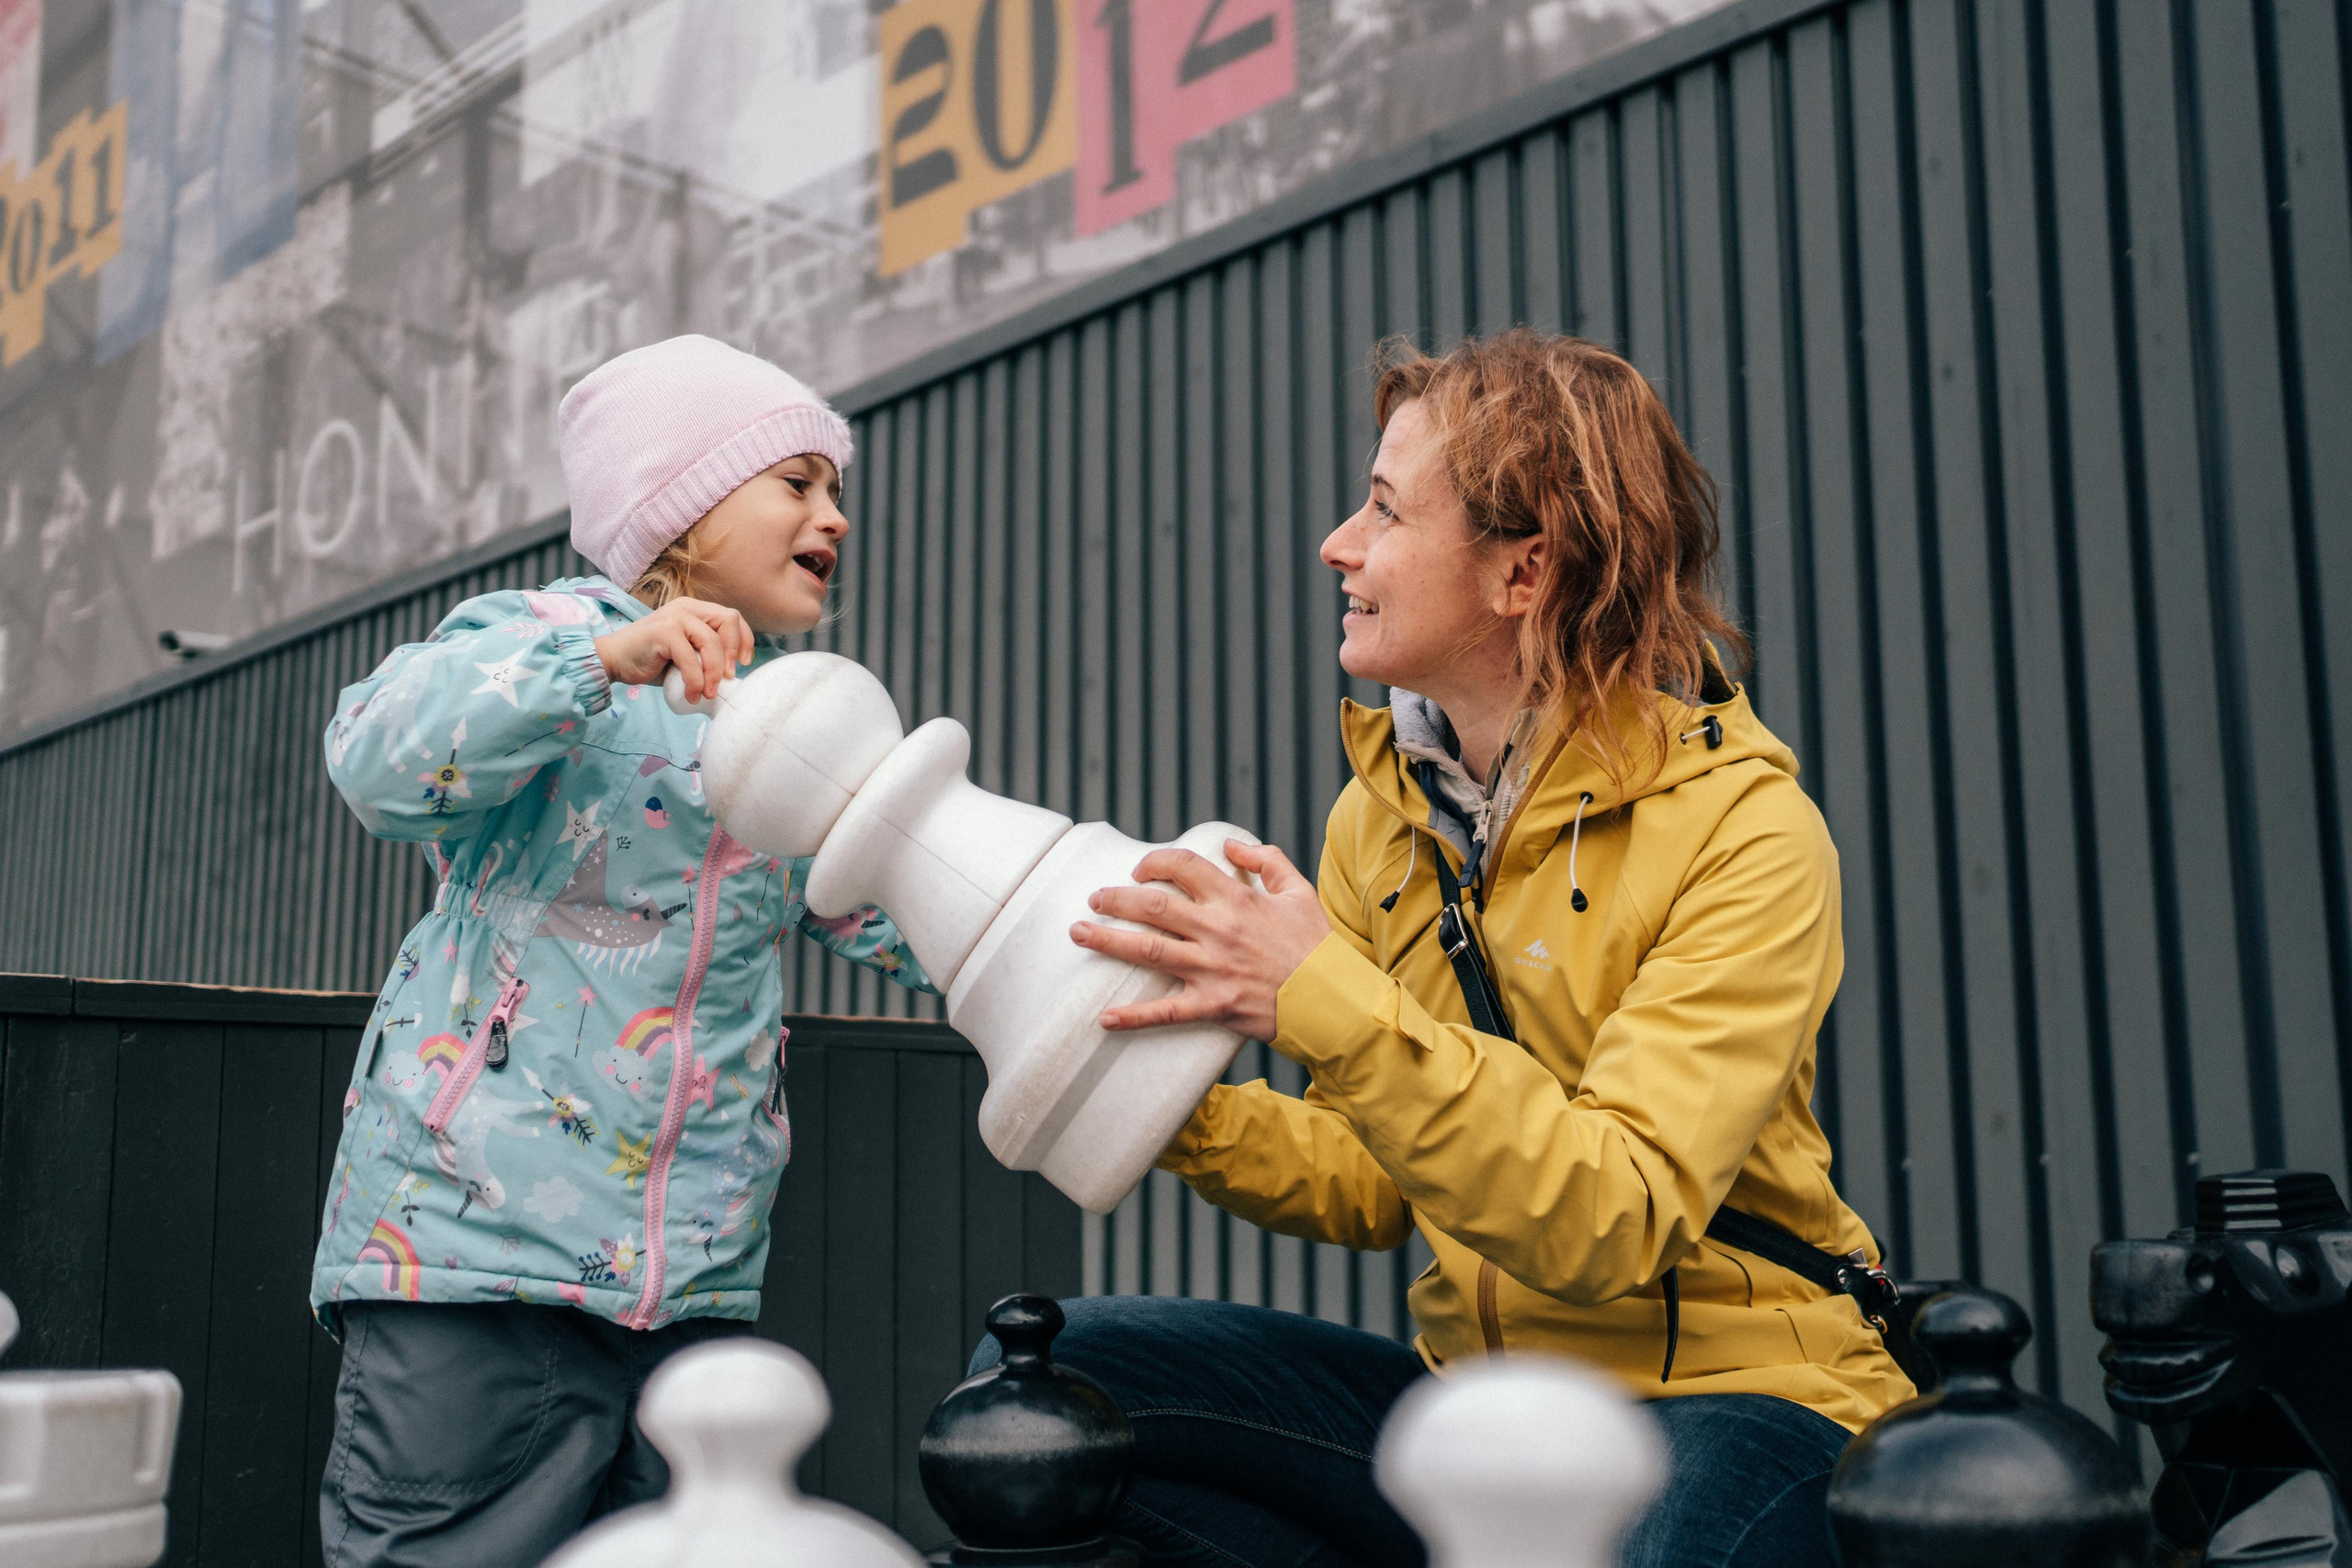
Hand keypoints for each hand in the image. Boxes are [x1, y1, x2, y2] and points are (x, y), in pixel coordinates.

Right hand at [594, 598, 753, 701]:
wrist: (613, 661)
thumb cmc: (651, 661)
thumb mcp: (686, 655)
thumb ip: (706, 654)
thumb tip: (734, 674)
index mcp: (695, 610)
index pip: (732, 617)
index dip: (744, 640)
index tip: (744, 664)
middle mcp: (687, 608)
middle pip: (728, 622)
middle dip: (732, 654)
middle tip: (726, 679)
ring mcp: (674, 617)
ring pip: (711, 643)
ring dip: (713, 674)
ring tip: (707, 693)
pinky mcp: (663, 631)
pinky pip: (691, 660)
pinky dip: (695, 682)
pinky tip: (691, 695)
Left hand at [1071, 840, 1331, 1041]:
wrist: (1332, 998)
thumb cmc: (1316, 945)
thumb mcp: (1299, 891)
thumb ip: (1267, 861)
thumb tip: (1233, 845)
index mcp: (1236, 900)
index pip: (1183, 866)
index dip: (1154, 861)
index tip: (1138, 869)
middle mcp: (1217, 930)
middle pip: (1153, 905)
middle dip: (1116, 898)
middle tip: (1093, 899)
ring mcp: (1211, 968)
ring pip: (1148, 949)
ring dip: (1108, 940)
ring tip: (1078, 933)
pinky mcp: (1212, 1005)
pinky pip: (1166, 1012)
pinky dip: (1133, 1016)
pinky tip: (1105, 1019)